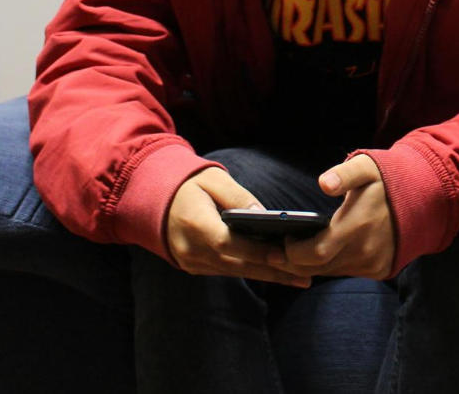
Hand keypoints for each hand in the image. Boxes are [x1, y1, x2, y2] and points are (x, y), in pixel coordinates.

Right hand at [166, 167, 311, 286]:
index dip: (258, 252)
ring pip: (235, 272)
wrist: (152, 198)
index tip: (286, 255)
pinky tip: (277, 273)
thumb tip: (264, 214)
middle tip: (305, 277)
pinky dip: (251, 271)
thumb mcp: (213, 179)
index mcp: (195, 224)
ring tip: (300, 278)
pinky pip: (227, 271)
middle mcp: (191, 249)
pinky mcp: (194, 266)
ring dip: (267, 276)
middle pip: (238, 265)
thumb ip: (238, 197)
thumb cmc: (187, 183)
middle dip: (273, 272)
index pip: (230, 244)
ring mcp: (191, 261)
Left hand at [270, 155, 394, 279]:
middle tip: (276, 251)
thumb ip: (344, 174)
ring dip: (310, 265)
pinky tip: (320, 254)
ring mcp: (372, 263)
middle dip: (293, 262)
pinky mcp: (379, 269)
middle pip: (317, 268)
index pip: (315, 253)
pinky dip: (330, 265)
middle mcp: (364, 251)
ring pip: (330, 272)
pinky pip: (346, 272)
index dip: (293, 252)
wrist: (425, 200)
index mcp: (357, 226)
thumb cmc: (388, 181)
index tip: (284, 238)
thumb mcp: (367, 168)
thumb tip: (323, 183)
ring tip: (292, 252)